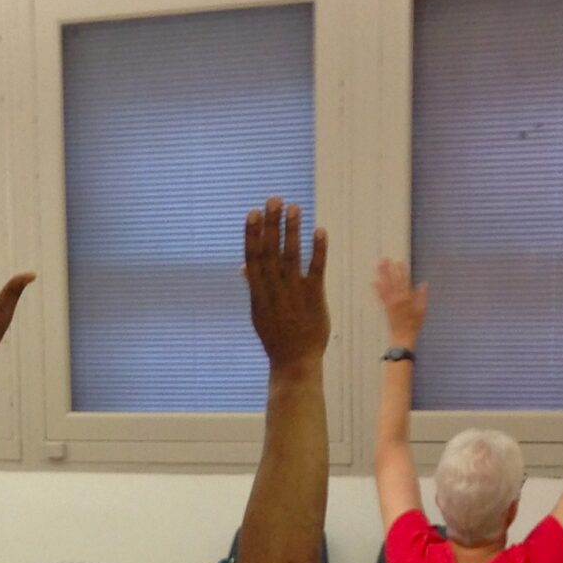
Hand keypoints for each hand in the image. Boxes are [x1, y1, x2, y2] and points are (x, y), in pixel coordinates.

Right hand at [244, 196, 328, 371]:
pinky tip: (319, 231)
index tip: (253, 213)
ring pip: (291, 256)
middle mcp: (274, 290)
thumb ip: (253, 287)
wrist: (294, 362)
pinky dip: (317, 250)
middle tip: (274, 200)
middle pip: (271, 251)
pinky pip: (316, 270)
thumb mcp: (258, 313)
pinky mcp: (314, 298)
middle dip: (272, 224)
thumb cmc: (276, 337)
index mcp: (258, 293)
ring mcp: (293, 293)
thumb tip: (243, 266)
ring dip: (292, 231)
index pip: (253, 257)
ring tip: (294, 208)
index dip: (252, 234)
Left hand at [372, 258, 425, 344]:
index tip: (399, 261)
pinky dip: (377, 288)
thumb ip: (422, 296)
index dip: (401, 270)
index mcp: (408, 298)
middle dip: (389, 269)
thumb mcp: (422, 310)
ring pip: (386, 285)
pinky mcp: (386, 307)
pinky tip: (373, 281)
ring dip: (382, 275)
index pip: (405, 281)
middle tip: (385, 259)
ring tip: (379, 266)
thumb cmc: (414, 324)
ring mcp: (391, 303)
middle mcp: (398, 298)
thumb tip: (424, 284)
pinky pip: (381, 296)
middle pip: (393, 280)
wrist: (402, 336)